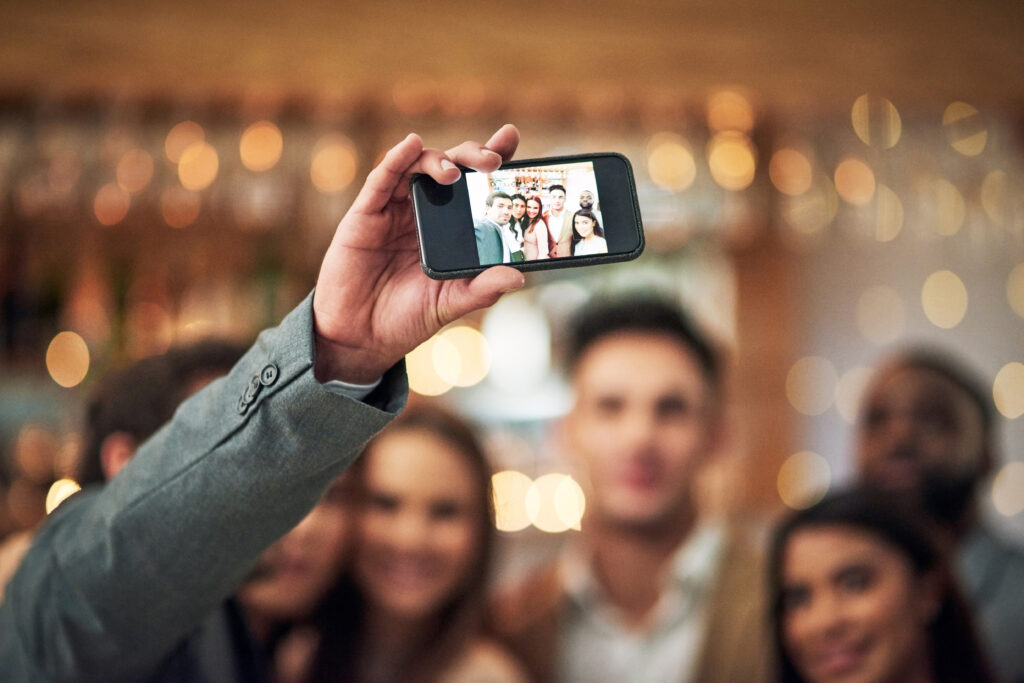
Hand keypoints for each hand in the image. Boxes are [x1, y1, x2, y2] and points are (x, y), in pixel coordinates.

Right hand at [312, 125, 524, 383]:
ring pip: (417, 167)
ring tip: (454, 173)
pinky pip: (381, 180)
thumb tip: (518, 276)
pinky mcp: (365, 215)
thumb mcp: (452, 304)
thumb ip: (483, 289)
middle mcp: (424, 212)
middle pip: (451, 167)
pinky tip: (411, 145)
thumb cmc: (407, 318)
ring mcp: (394, 210)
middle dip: (472, 155)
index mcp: (449, 227)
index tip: (511, 138)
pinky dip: (396, 159)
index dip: (492, 159)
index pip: (475, 185)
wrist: (361, 338)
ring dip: (438, 161)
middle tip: (492, 160)